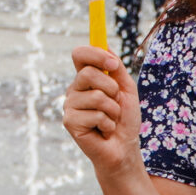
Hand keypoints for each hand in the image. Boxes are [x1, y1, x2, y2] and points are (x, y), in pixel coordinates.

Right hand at [63, 44, 142, 179]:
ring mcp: (70, 106)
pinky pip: (95, 114)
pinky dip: (108, 124)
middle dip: (112, 89)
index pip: (80, 54)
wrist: (124, 148)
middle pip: (88, 73)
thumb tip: (106, 45)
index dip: (95, 53)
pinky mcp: (70, 122)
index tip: (113, 64)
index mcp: (85, 79)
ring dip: (113, 110)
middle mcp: (74, 90)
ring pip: (96, 96)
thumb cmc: (125, 119)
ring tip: (110, 120)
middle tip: (115, 104)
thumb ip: (116, 68)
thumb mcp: (126, 89)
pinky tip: (104, 131)